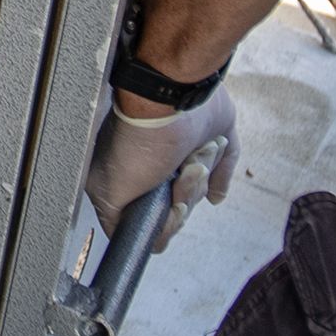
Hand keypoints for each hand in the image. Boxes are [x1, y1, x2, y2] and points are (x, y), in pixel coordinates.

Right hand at [84, 105, 237, 247]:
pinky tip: (212, 145)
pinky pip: (224, 171)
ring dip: (202, 169)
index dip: (167, 222)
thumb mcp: (111, 193)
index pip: (155, 222)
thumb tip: (142, 239)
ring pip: (202, 189)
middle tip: (180, 171)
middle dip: (186, 192)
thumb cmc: (140, 138)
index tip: (171, 208)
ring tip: (194, 149)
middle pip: (180, 207)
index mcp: (130, 180)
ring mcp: (184, 155)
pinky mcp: (211, 141)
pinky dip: (223, 164)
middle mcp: (155, 169)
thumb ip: (118, 224)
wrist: (177, 95)